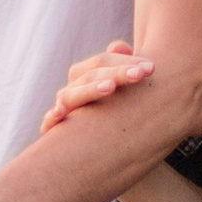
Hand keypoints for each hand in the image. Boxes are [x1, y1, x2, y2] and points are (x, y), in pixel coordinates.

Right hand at [40, 41, 156, 133]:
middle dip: (118, 73)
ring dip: (90, 89)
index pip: (102, 61)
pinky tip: (60, 112)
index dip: (126, 62)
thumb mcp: (123, 92)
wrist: (96, 155)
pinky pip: (49, 123)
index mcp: (87, 77)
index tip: (152, 68)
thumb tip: (120, 46)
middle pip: (90, 75)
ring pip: (71, 95)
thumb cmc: (115, 117)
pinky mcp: (53, 132)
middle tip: (141, 74)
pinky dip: (52, 117)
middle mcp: (73, 90)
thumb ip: (124, 67)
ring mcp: (62, 109)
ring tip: (111, 87)